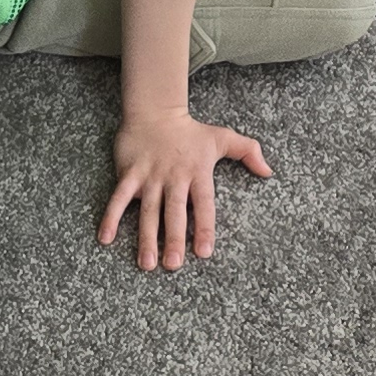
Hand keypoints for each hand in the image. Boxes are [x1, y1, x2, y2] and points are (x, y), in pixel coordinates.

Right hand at [99, 105, 270, 270]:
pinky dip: (111, 217)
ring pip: (148, 211)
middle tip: (173, 265)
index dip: (205, 227)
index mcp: (197, 172)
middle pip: (174, 212)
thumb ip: (248, 152)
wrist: (155, 110)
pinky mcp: (129, 173)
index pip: (204, 204)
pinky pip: (118, 198)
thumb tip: (269, 172)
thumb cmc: (191, 131)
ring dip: (146, 237)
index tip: (204, 252)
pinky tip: (106, 238)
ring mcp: (150, 175)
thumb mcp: (222, 137)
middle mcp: (174, 176)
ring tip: (147, 263)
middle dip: (174, 238)